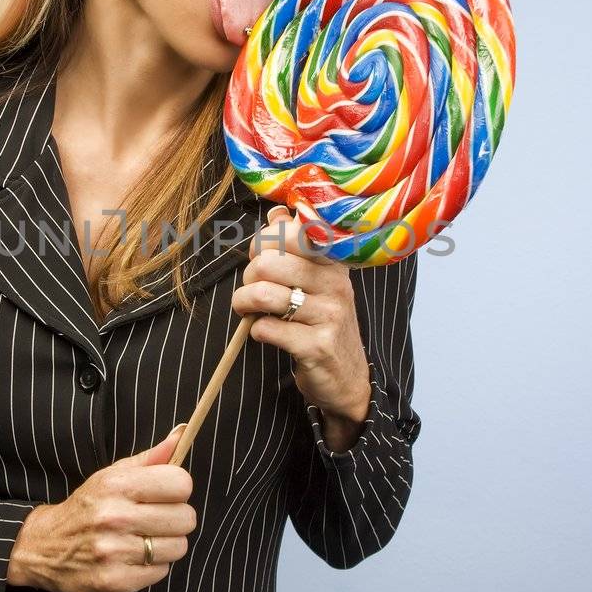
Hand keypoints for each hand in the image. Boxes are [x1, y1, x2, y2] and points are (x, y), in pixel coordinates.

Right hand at [7, 425, 196, 591]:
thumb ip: (150, 458)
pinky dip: (152, 567)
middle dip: (176, 519)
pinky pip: (161, 572)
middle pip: (185, 518)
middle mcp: (114, 517)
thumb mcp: (111, 476)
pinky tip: (134, 559)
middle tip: (156, 520)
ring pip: (177, 547)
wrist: (43, 546)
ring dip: (166, 545)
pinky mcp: (114, 581)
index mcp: (117, 485)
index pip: (181, 483)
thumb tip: (181, 434)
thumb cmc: (86, 508)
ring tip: (144, 540)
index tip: (165, 495)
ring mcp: (114, 551)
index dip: (178, 490)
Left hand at [232, 205, 371, 442]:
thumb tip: (277, 212)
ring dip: (244, 304)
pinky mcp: (316, 346)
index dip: (264, 243)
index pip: (289, 232)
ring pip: (263, 295)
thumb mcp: (318, 281)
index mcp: (333, 262)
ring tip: (247, 310)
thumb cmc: (324, 324)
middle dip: (248, 278)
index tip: (262, 258)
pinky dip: (256, 331)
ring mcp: (329, 315)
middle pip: (267, 263)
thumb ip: (296, 245)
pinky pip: (267, 329)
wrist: (348, 379)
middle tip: (252, 291)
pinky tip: (265, 333)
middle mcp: (335, 284)